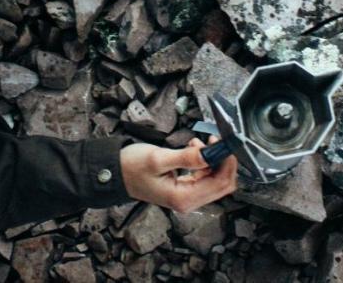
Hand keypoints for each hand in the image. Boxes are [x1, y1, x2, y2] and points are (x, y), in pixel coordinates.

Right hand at [119, 138, 237, 213]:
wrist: (115, 174)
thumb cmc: (131, 167)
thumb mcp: (158, 158)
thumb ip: (186, 157)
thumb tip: (210, 153)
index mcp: (183, 198)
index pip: (219, 183)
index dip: (227, 162)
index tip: (224, 143)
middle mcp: (188, 202)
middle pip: (222, 184)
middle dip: (222, 161)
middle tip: (214, 140)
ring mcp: (187, 197)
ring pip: (215, 180)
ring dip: (213, 160)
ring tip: (198, 143)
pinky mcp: (185, 190)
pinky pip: (205, 177)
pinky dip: (205, 162)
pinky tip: (194, 149)